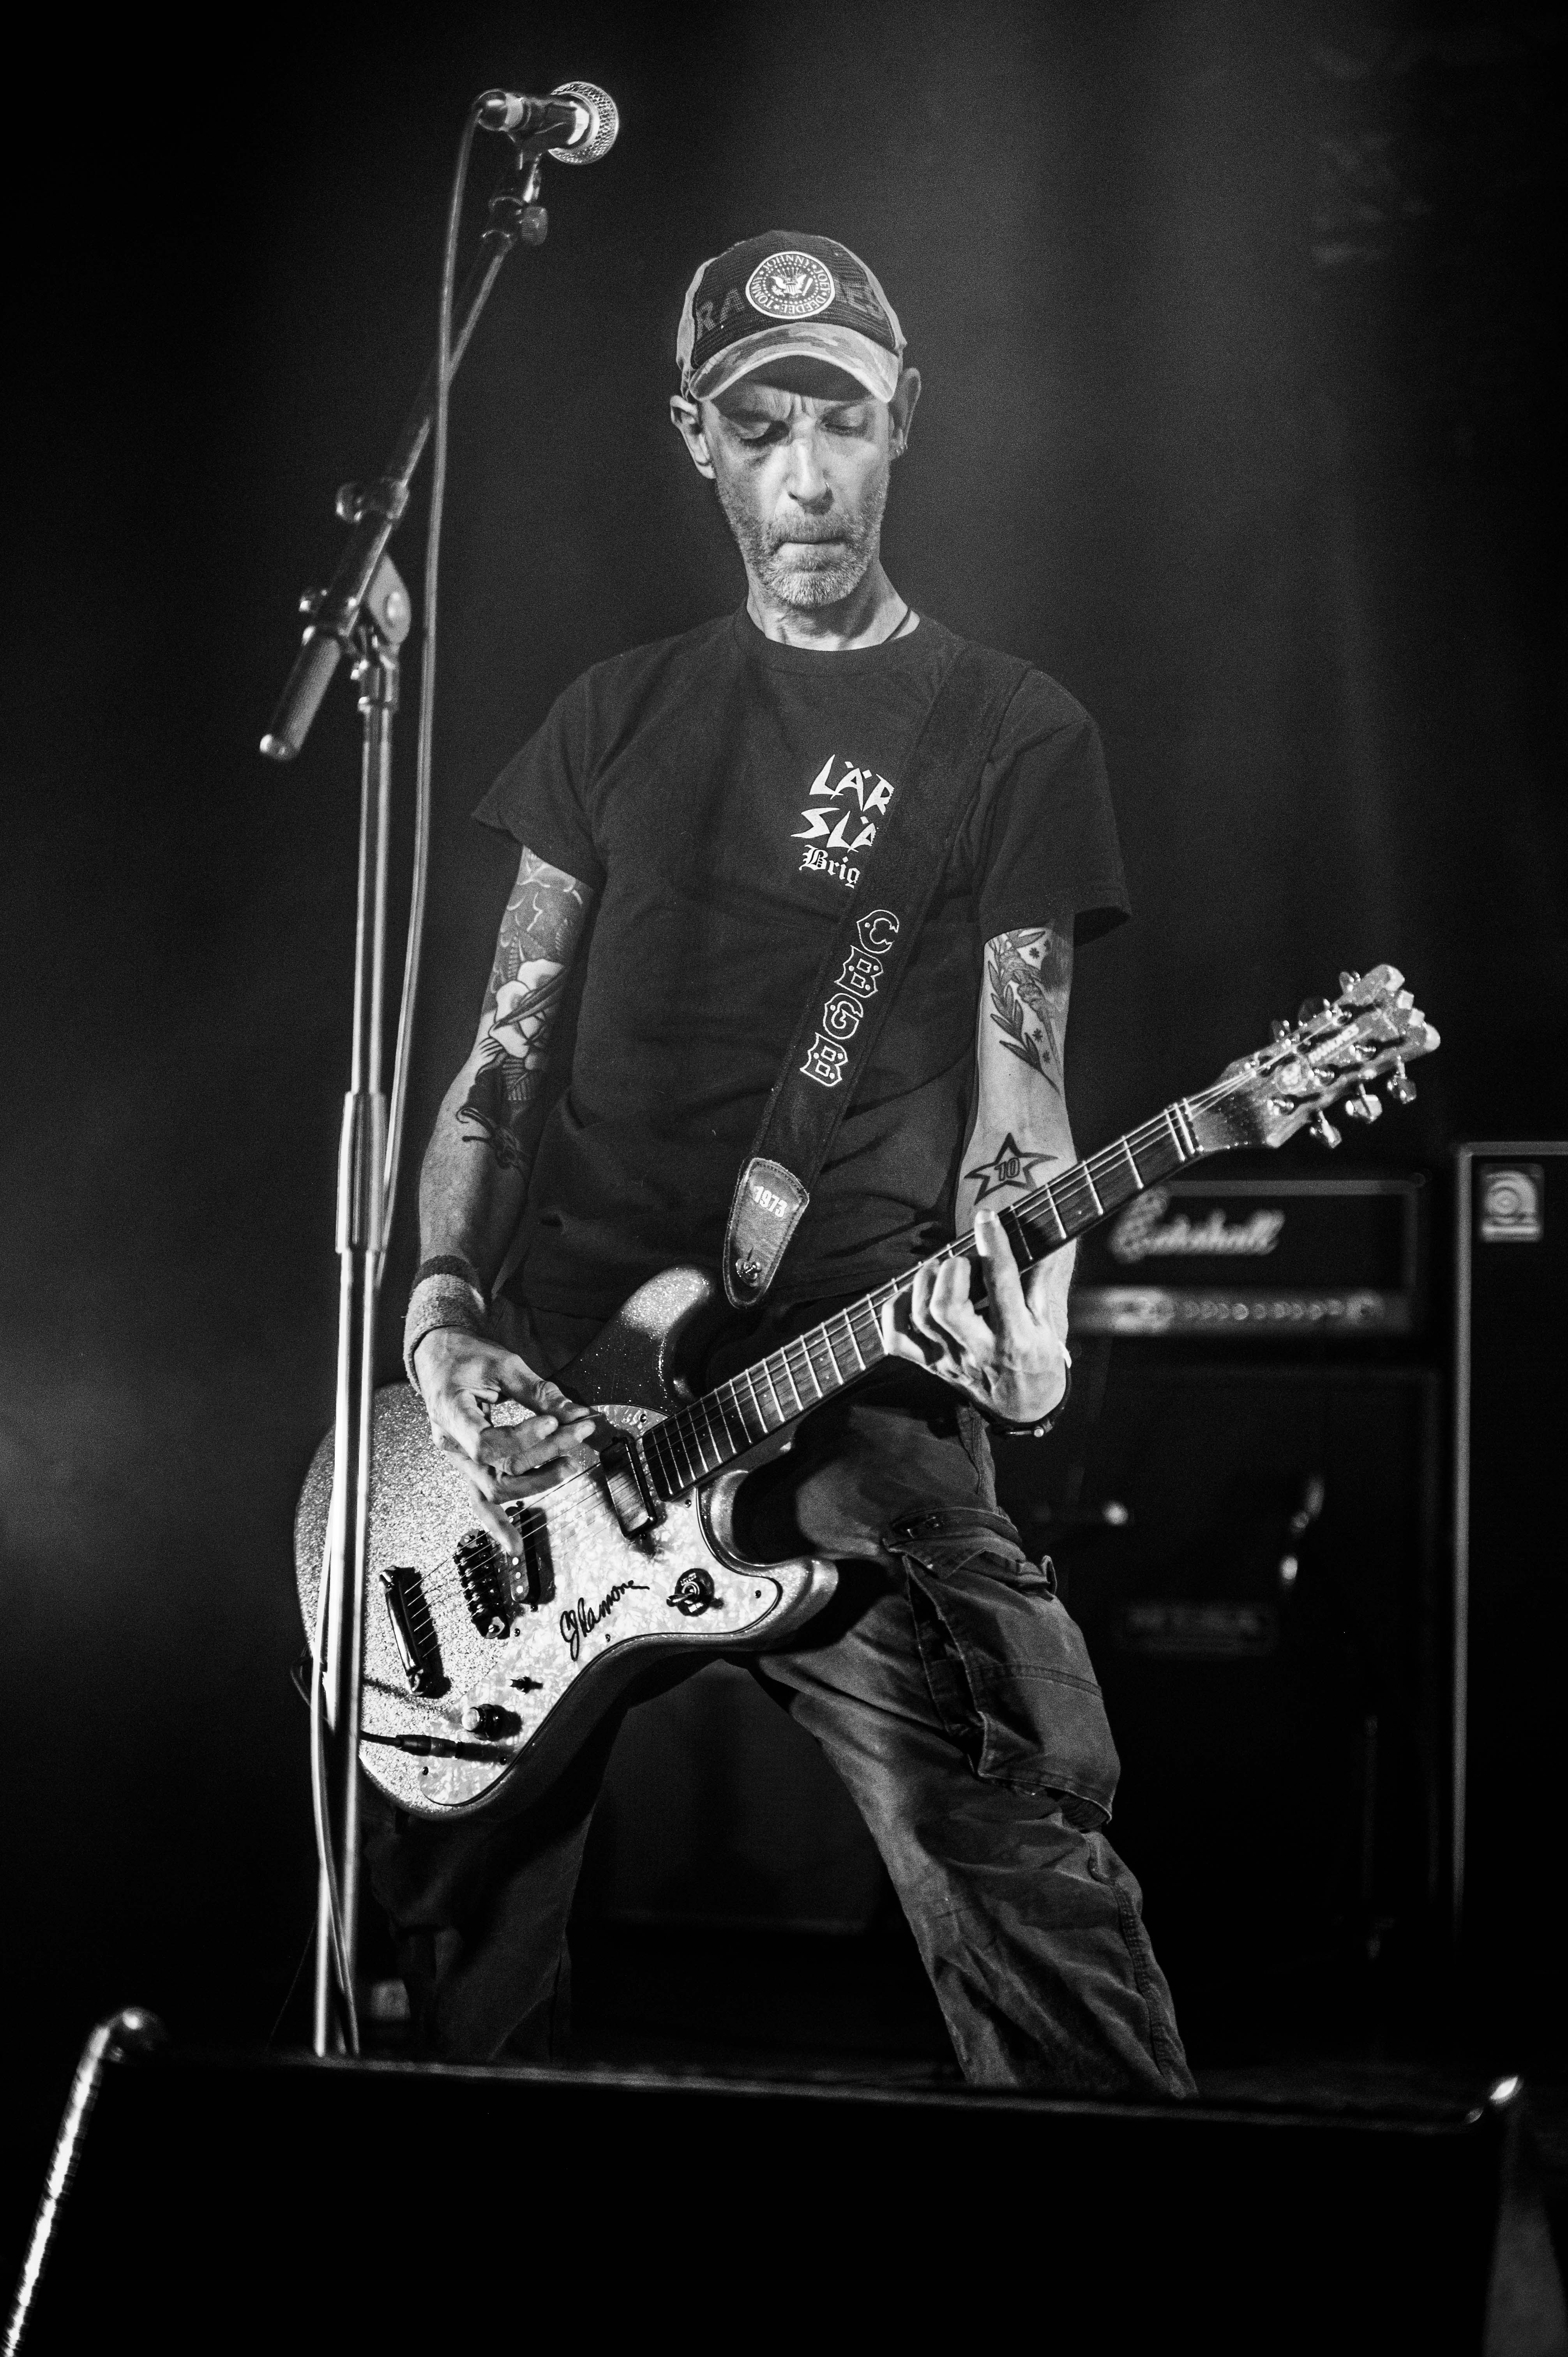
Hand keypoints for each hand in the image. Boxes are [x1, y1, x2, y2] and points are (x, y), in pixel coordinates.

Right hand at [413, 1328, 595, 1553]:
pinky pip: (481, 1500)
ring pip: (495, 1488)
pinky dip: (498, 1524)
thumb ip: (539, 1392)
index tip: (553, 1421)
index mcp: (449, 1411)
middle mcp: (450, 1443)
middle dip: (544, 1454)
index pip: (486, 1443)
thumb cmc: (465, 1356)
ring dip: (537, 1480)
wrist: (439, 1357)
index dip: (523, 1438)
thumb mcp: (504, 1364)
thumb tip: (577, 1413)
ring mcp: (458, 1459)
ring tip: (571, 1463)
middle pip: (498, 1468)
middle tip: (579, 1433)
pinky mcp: (470, 1465)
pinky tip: (515, 1545)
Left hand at [880, 1208, 1068, 1426]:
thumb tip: (1047, 1238)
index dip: (992, 1245)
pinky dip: (894, 1311)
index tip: (987, 1219)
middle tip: (961, 1260)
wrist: (1025, 1407)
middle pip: (947, 1307)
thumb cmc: (1039, 1357)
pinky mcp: (931, 1365)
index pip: (1001, 1285)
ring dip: (924, 1283)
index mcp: (1016, 1338)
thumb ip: (1043, 1279)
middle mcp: (980, 1351)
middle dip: (950, 1271)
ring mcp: (950, 1360)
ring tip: (939, 1269)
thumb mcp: (1051, 1322)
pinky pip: (896, 1340)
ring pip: (921, 1318)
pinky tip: (910, 1293)